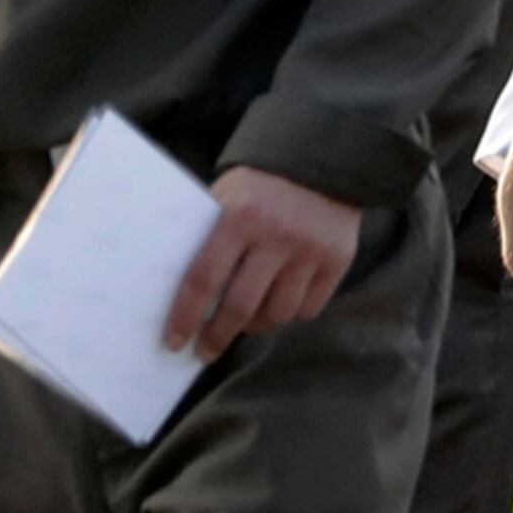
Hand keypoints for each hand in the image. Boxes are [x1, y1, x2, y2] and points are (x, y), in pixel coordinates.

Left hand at [166, 165, 362, 359]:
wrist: (322, 161)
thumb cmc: (261, 185)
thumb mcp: (227, 196)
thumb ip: (210, 235)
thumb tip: (186, 293)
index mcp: (239, 217)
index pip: (204, 279)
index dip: (186, 316)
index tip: (175, 343)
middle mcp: (276, 236)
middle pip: (241, 307)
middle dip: (218, 335)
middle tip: (206, 351)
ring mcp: (310, 251)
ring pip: (277, 314)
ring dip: (256, 326)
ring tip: (245, 322)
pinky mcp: (337, 260)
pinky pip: (308, 308)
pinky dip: (289, 314)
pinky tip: (278, 306)